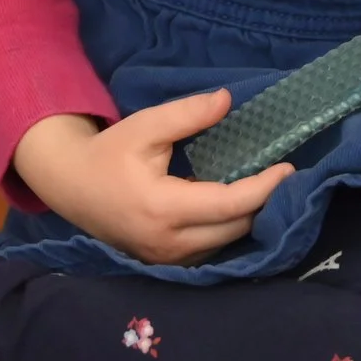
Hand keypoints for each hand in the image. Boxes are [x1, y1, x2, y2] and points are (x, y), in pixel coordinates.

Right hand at [12, 93, 294, 265]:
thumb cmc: (108, 154)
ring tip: (267, 187)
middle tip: (284, 175)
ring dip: (249, 218)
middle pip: (235, 229)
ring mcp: (166, 258)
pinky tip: (241, 205)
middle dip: (265, 204)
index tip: (289, 167)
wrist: (71, 186)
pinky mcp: (165, 261)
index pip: (230, 205)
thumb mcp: (144, 126)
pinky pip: (210, 249)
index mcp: (163, 209)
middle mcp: (168, 242)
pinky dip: (229, 228)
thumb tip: (228, 99)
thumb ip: (186, 114)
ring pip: (225, 243)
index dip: (265, 188)